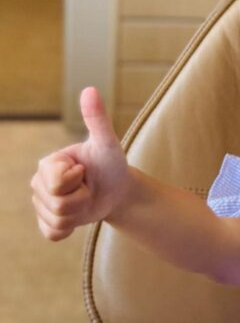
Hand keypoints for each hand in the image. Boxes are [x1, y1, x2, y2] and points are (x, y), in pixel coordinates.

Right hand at [31, 87, 129, 240]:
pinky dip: (70, 229)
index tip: (85, 170)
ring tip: (86, 198)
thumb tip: (90, 89)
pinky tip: (77, 216)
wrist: (118, 190)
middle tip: (88, 186)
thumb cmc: (112, 163)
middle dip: (81, 198)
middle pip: (57, 204)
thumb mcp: (107, 143)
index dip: (77, 181)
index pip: (56, 183)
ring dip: (79, 213)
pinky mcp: (48, 223)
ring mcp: (41, 204)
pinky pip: (53, 233)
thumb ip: (97, 118)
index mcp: (47, 163)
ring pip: (57, 220)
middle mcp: (38, 183)